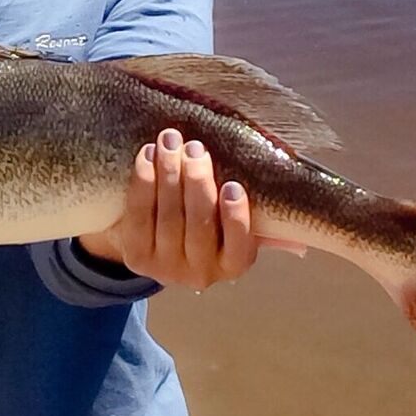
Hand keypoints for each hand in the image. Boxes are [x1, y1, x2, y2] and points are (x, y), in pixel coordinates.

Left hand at [77, 128, 256, 290]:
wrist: (153, 241)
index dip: (236, 216)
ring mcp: (166, 268)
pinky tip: (147, 155)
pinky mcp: (136, 257)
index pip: (239, 245)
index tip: (233, 185)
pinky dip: (143, 181)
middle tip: (195, 149)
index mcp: (232, 264)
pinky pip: (139, 215)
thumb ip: (246, 201)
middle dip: (197, 182)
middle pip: (199, 226)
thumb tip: (279, 171)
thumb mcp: (228, 218)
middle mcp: (201, 273)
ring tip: (170, 142)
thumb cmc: (204, 217)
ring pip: (169, 217)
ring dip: (169, 174)